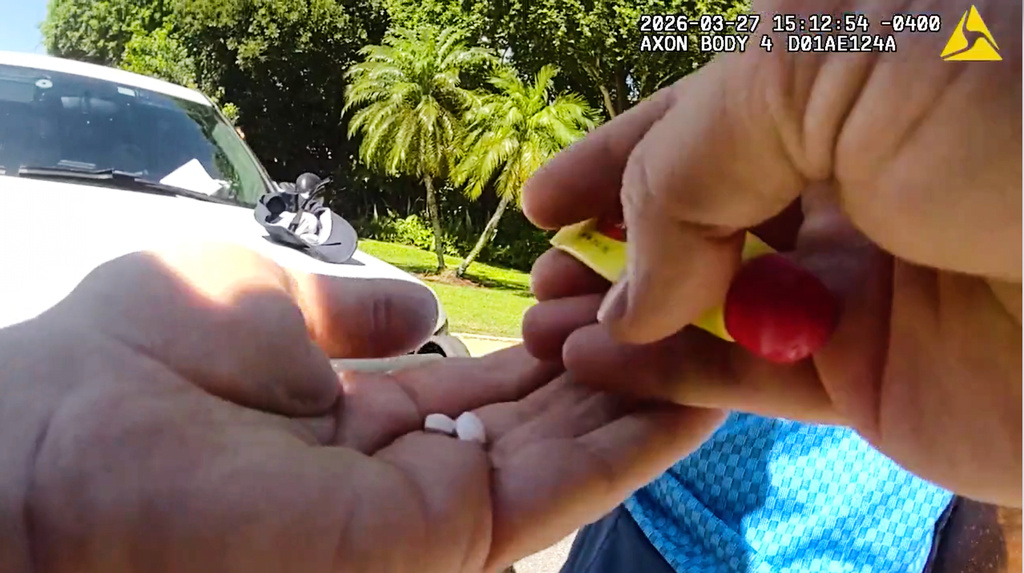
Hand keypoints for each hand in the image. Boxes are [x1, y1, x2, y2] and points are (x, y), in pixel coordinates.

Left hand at [0, 244, 723, 571]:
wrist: (61, 444)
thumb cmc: (137, 362)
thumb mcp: (261, 300)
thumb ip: (350, 310)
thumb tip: (421, 308)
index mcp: (358, 421)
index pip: (485, 388)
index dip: (549, 346)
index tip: (612, 299)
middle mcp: (405, 474)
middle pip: (540, 424)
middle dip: (615, 368)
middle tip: (695, 310)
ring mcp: (431, 513)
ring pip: (571, 459)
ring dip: (644, 398)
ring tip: (726, 341)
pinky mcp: (445, 538)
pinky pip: (564, 491)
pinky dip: (636, 443)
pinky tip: (698, 388)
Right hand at [522, 0, 1020, 505]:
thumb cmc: (1017, 117)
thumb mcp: (825, 60)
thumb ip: (694, 154)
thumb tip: (633, 276)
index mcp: (857, 74)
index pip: (708, 118)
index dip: (621, 155)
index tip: (548, 199)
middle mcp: (857, 173)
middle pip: (702, 210)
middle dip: (615, 239)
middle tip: (543, 267)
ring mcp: (862, 279)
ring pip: (708, 300)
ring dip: (621, 314)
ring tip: (547, 329)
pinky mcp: (870, 375)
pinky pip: (741, 376)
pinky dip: (661, 374)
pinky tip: (592, 363)